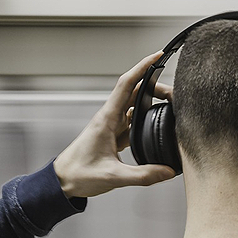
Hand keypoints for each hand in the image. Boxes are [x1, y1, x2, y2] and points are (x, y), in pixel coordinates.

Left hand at [53, 51, 177, 198]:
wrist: (62, 181)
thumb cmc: (79, 174)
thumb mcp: (114, 176)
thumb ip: (143, 175)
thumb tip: (168, 171)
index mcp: (107, 119)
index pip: (127, 84)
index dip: (143, 67)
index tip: (158, 56)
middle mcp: (109, 118)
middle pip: (136, 92)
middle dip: (156, 87)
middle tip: (175, 95)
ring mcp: (112, 126)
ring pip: (135, 105)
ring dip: (152, 101)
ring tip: (171, 105)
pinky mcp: (113, 135)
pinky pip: (133, 120)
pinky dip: (147, 117)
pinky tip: (157, 123)